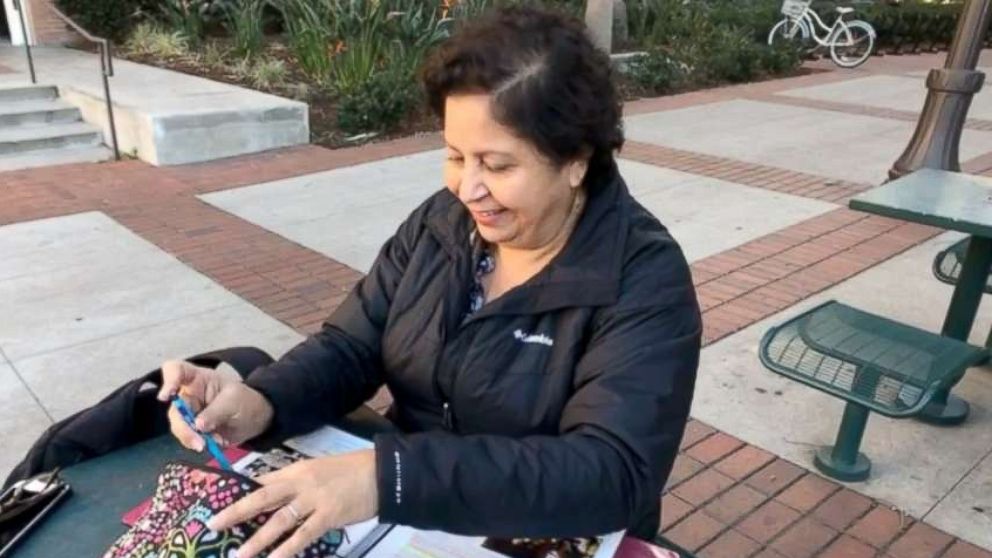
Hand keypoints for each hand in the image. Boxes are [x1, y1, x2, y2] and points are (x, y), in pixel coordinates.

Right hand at [157, 360, 273, 449]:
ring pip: (178, 426)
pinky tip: (213, 443)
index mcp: (198, 378)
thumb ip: (216, 411)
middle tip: (199, 440)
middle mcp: (188, 395)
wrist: (254, 419)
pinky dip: (198, 443)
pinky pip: (187, 438)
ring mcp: (188, 413)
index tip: (167, 396)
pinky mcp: (192, 429)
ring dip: (191, 437)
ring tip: (210, 443)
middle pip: (174, 407)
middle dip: (183, 426)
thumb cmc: (244, 400)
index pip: (175, 370)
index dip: (168, 380)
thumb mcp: (234, 401)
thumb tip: (197, 425)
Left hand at [208, 450, 378, 557]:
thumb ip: (298, 482)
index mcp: (297, 470)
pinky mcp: (328, 516)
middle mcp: (301, 483)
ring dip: (257, 539)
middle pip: (262, 498)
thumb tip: (278, 498)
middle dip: (236, 512)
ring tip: (239, 555)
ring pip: (278, 521)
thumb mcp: (320, 469)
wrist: (382, 473)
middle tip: (214, 525)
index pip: (263, 481)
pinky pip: (303, 535)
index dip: (240, 493)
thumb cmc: (351, 470)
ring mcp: (314, 500)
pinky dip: (287, 549)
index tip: (219, 503)